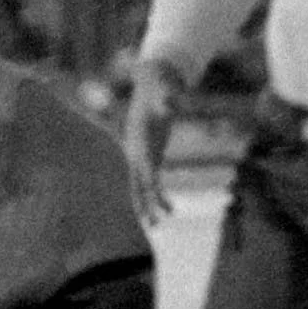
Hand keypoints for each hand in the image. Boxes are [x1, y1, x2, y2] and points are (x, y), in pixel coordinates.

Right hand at [124, 57, 184, 222]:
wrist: (152, 83)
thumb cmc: (159, 85)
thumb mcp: (164, 89)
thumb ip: (168, 96)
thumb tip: (171, 101)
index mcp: (139, 138)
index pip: (142, 162)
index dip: (146, 178)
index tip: (152, 193)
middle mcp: (136, 151)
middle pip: (137, 182)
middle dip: (143, 204)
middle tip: (152, 223)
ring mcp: (142, 155)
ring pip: (142, 186)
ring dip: (149, 205)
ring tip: (158, 224)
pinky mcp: (151, 155)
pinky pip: (152, 181)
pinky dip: (158, 195)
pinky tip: (168, 209)